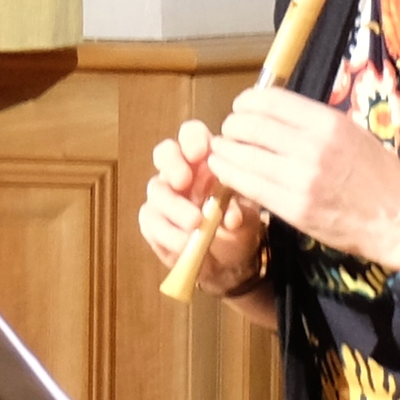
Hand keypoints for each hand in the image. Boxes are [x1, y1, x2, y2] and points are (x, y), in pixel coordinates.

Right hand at [140, 120, 270, 298]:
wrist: (228, 264)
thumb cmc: (239, 230)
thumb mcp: (248, 220)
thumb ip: (241, 213)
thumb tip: (232, 216)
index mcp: (206, 161)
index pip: (192, 135)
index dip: (192, 139)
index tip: (200, 153)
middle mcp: (181, 173)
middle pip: (164, 153)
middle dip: (172, 163)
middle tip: (183, 181)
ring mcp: (164, 197)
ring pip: (157, 190)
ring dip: (175, 206)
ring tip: (194, 223)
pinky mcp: (153, 223)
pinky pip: (151, 222)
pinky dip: (168, 233)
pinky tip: (184, 243)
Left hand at [201, 85, 399, 273]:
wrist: (398, 221)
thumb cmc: (380, 177)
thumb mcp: (353, 134)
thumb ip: (315, 123)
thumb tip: (276, 113)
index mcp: (328, 123)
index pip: (271, 100)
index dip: (247, 102)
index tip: (241, 107)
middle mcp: (312, 147)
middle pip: (251, 127)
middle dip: (232, 126)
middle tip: (229, 130)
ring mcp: (301, 180)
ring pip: (244, 157)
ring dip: (225, 151)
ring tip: (220, 150)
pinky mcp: (294, 209)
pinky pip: (250, 187)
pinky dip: (231, 175)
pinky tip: (225, 170)